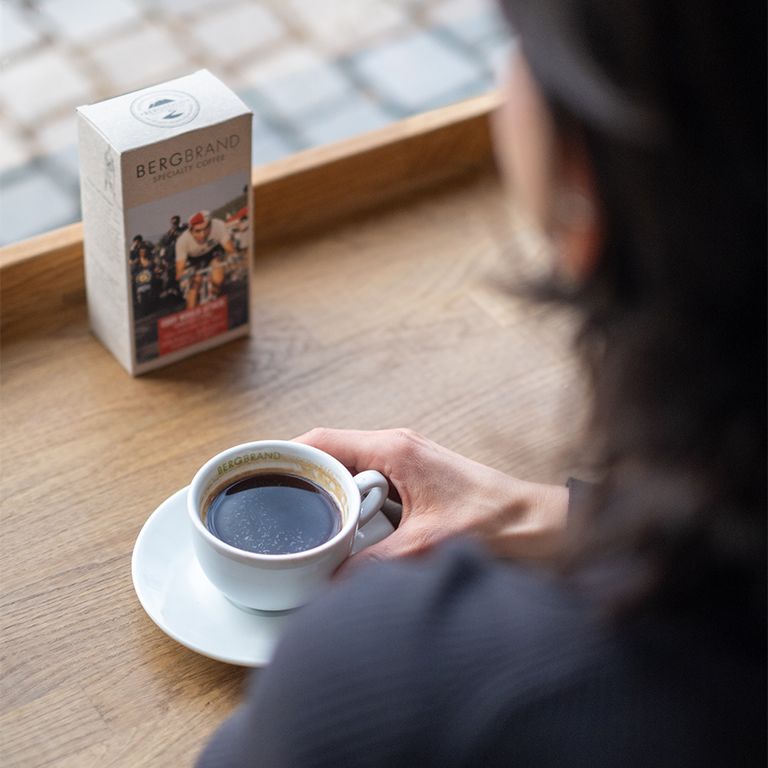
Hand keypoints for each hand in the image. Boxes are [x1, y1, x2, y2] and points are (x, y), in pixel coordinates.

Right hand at [294, 428, 568, 570]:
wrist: (538, 525)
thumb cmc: (494, 522)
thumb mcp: (425, 547)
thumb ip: (372, 565)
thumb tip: (329, 582)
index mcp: (394, 450)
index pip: (322, 442)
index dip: (286, 456)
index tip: (258, 474)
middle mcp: (396, 449)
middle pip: (330, 456)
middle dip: (303, 481)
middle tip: (276, 509)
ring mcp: (405, 463)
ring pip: (347, 472)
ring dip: (328, 496)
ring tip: (304, 522)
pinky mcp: (413, 481)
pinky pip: (368, 487)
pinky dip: (350, 505)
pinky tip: (343, 530)